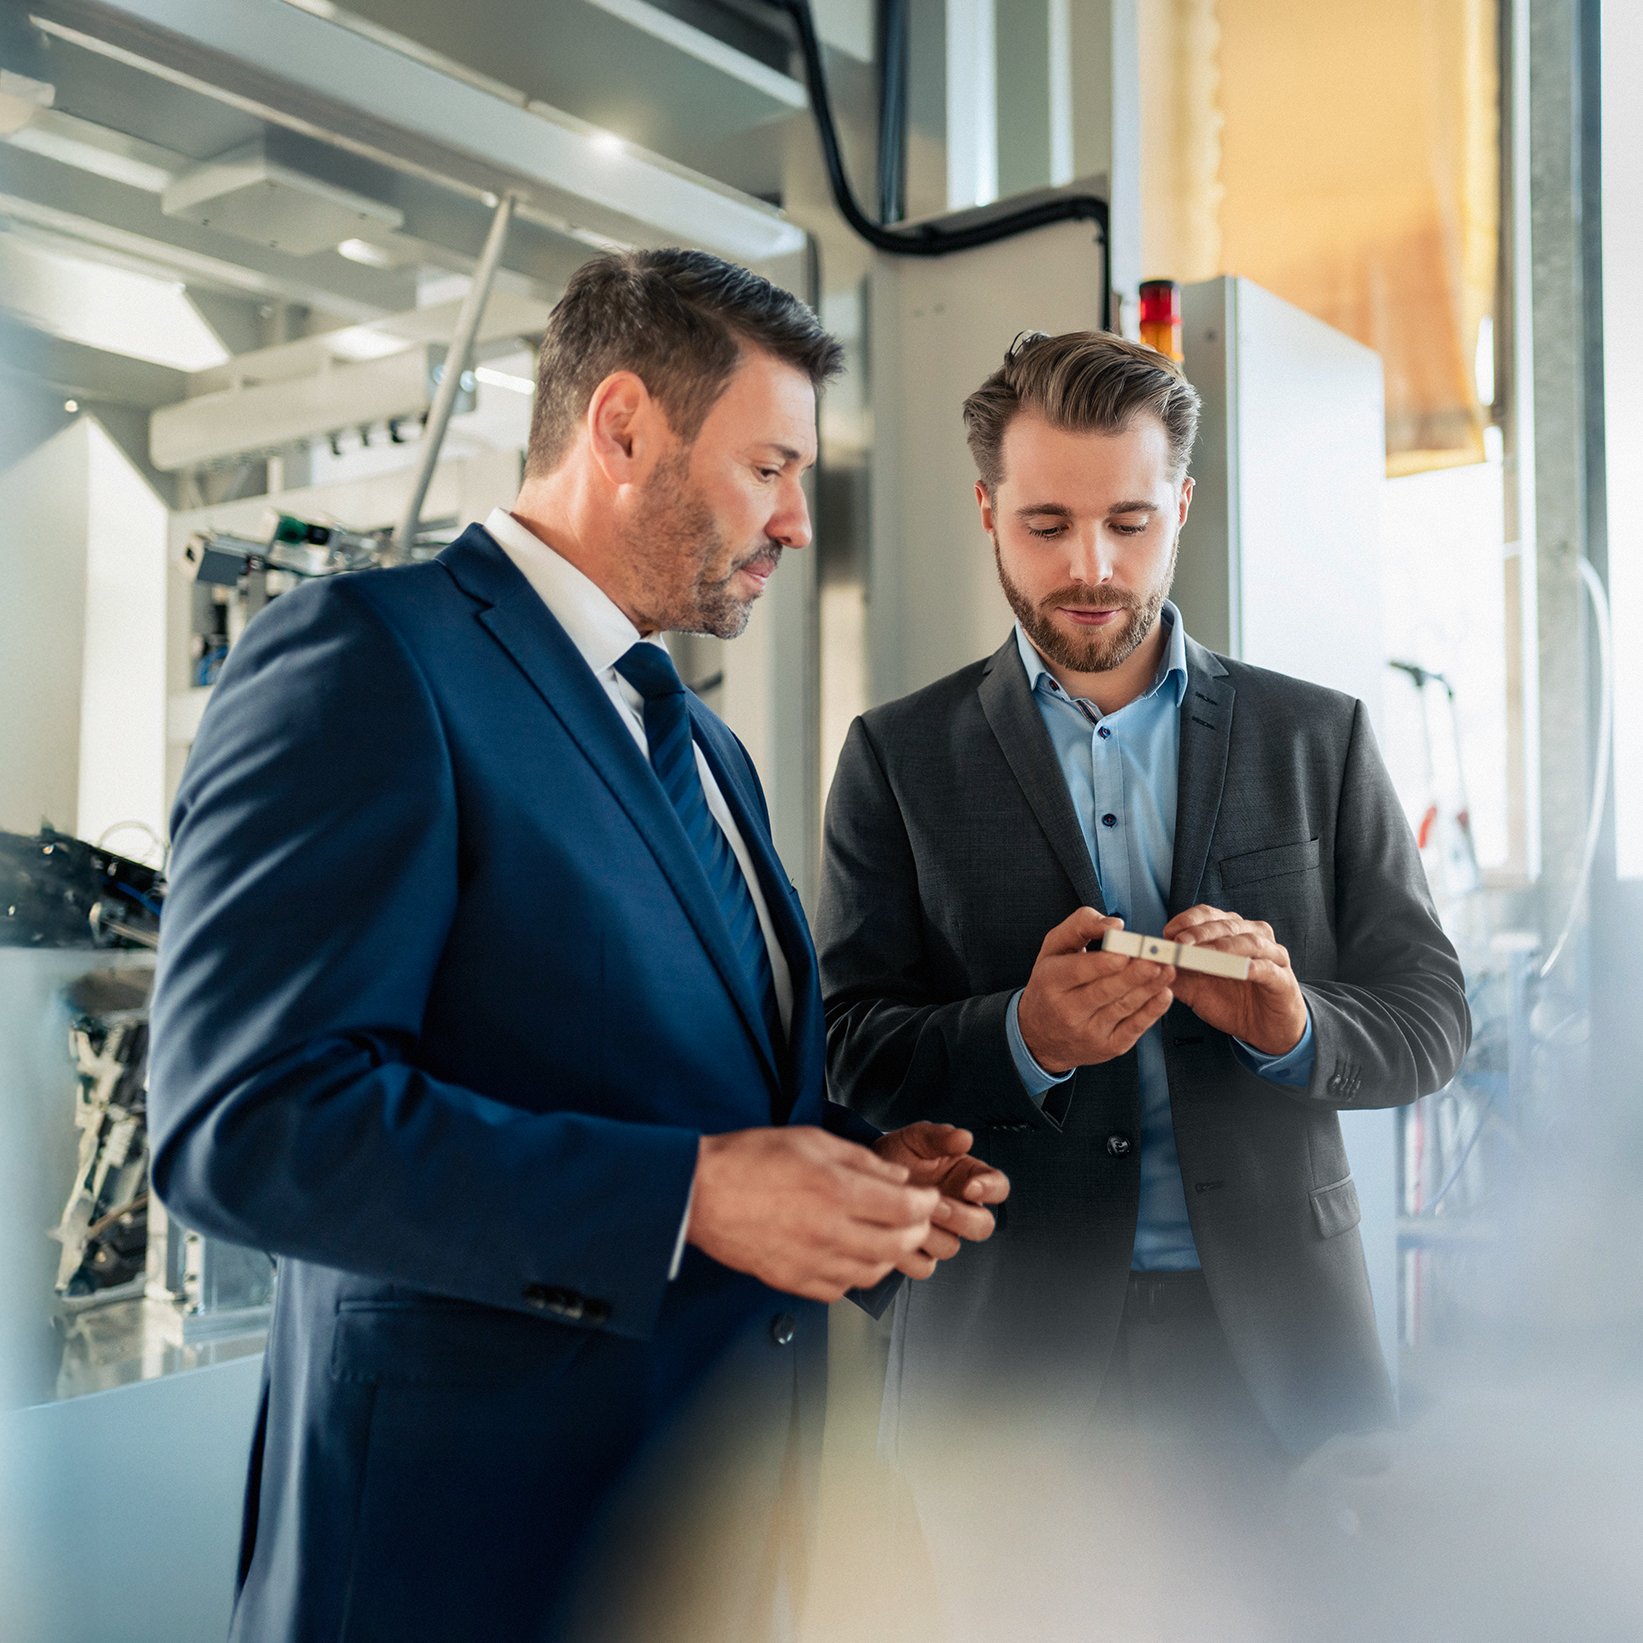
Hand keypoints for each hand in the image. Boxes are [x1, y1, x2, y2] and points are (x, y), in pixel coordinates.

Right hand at [686, 1126, 938, 1301]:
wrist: (701, 1192)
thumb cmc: (749, 1160)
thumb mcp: (811, 1139)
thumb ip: (860, 1159)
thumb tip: (896, 1176)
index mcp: (837, 1191)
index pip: (905, 1209)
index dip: (925, 1204)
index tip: (927, 1199)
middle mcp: (829, 1231)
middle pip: (897, 1245)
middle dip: (916, 1232)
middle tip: (916, 1221)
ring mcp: (811, 1261)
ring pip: (872, 1272)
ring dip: (889, 1257)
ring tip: (887, 1239)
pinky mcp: (792, 1280)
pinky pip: (838, 1290)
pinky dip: (854, 1277)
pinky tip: (851, 1258)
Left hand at [872, 1122, 1010, 1277]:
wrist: (866, 1175)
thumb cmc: (898, 1153)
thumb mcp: (916, 1137)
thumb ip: (940, 1136)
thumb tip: (964, 1138)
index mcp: (969, 1177)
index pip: (999, 1188)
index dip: (991, 1190)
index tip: (970, 1187)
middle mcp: (960, 1208)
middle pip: (983, 1226)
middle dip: (961, 1218)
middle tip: (937, 1204)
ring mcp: (941, 1233)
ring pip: (951, 1247)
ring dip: (931, 1234)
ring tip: (908, 1216)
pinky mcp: (920, 1253)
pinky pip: (924, 1266)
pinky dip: (909, 1254)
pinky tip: (895, 1233)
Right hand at [1016, 907, 1174, 1074]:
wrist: (1041, 1037)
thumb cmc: (1050, 985)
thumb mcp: (1053, 949)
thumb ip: (1080, 926)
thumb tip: (1114, 925)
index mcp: (1051, 981)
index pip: (1077, 971)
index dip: (1102, 963)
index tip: (1124, 952)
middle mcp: (1067, 1010)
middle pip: (1104, 991)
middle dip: (1133, 975)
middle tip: (1155, 960)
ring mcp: (1089, 1031)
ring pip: (1123, 1007)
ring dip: (1149, 988)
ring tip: (1168, 970)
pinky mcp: (1108, 1046)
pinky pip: (1134, 1027)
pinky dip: (1152, 1011)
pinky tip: (1164, 995)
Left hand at [1162, 904, 1307, 1055]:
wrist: (1265, 1031)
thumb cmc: (1232, 1002)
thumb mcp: (1195, 988)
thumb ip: (1174, 973)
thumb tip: (1147, 962)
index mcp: (1231, 932)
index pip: (1208, 915)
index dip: (1187, 921)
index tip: (1167, 933)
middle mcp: (1254, 936)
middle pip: (1226, 924)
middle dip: (1200, 933)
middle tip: (1179, 943)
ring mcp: (1272, 956)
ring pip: (1248, 942)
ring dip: (1222, 946)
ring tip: (1200, 955)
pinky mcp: (1283, 978)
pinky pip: (1266, 968)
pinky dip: (1251, 967)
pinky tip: (1236, 970)